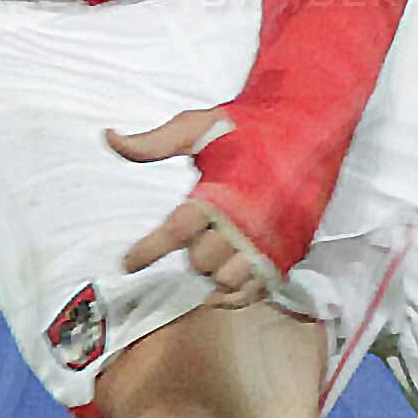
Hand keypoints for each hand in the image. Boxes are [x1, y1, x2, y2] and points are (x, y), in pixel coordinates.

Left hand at [105, 105, 283, 304]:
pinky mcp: (288, 251)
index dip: (148, 251)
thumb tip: (109, 138)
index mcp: (221, 193)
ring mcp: (270, 241)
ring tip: (209, 258)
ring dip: (211, 273)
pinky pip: (255, 290)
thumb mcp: (198, 125)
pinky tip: (225, 281)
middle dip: (189, 254)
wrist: (308, 124)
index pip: (175, 232)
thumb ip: (154, 142)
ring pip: (226, 280)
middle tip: (190, 239)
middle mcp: (245, 222)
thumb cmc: (249, 125)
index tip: (128, 263)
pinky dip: (236, 293)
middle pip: (200, 261)